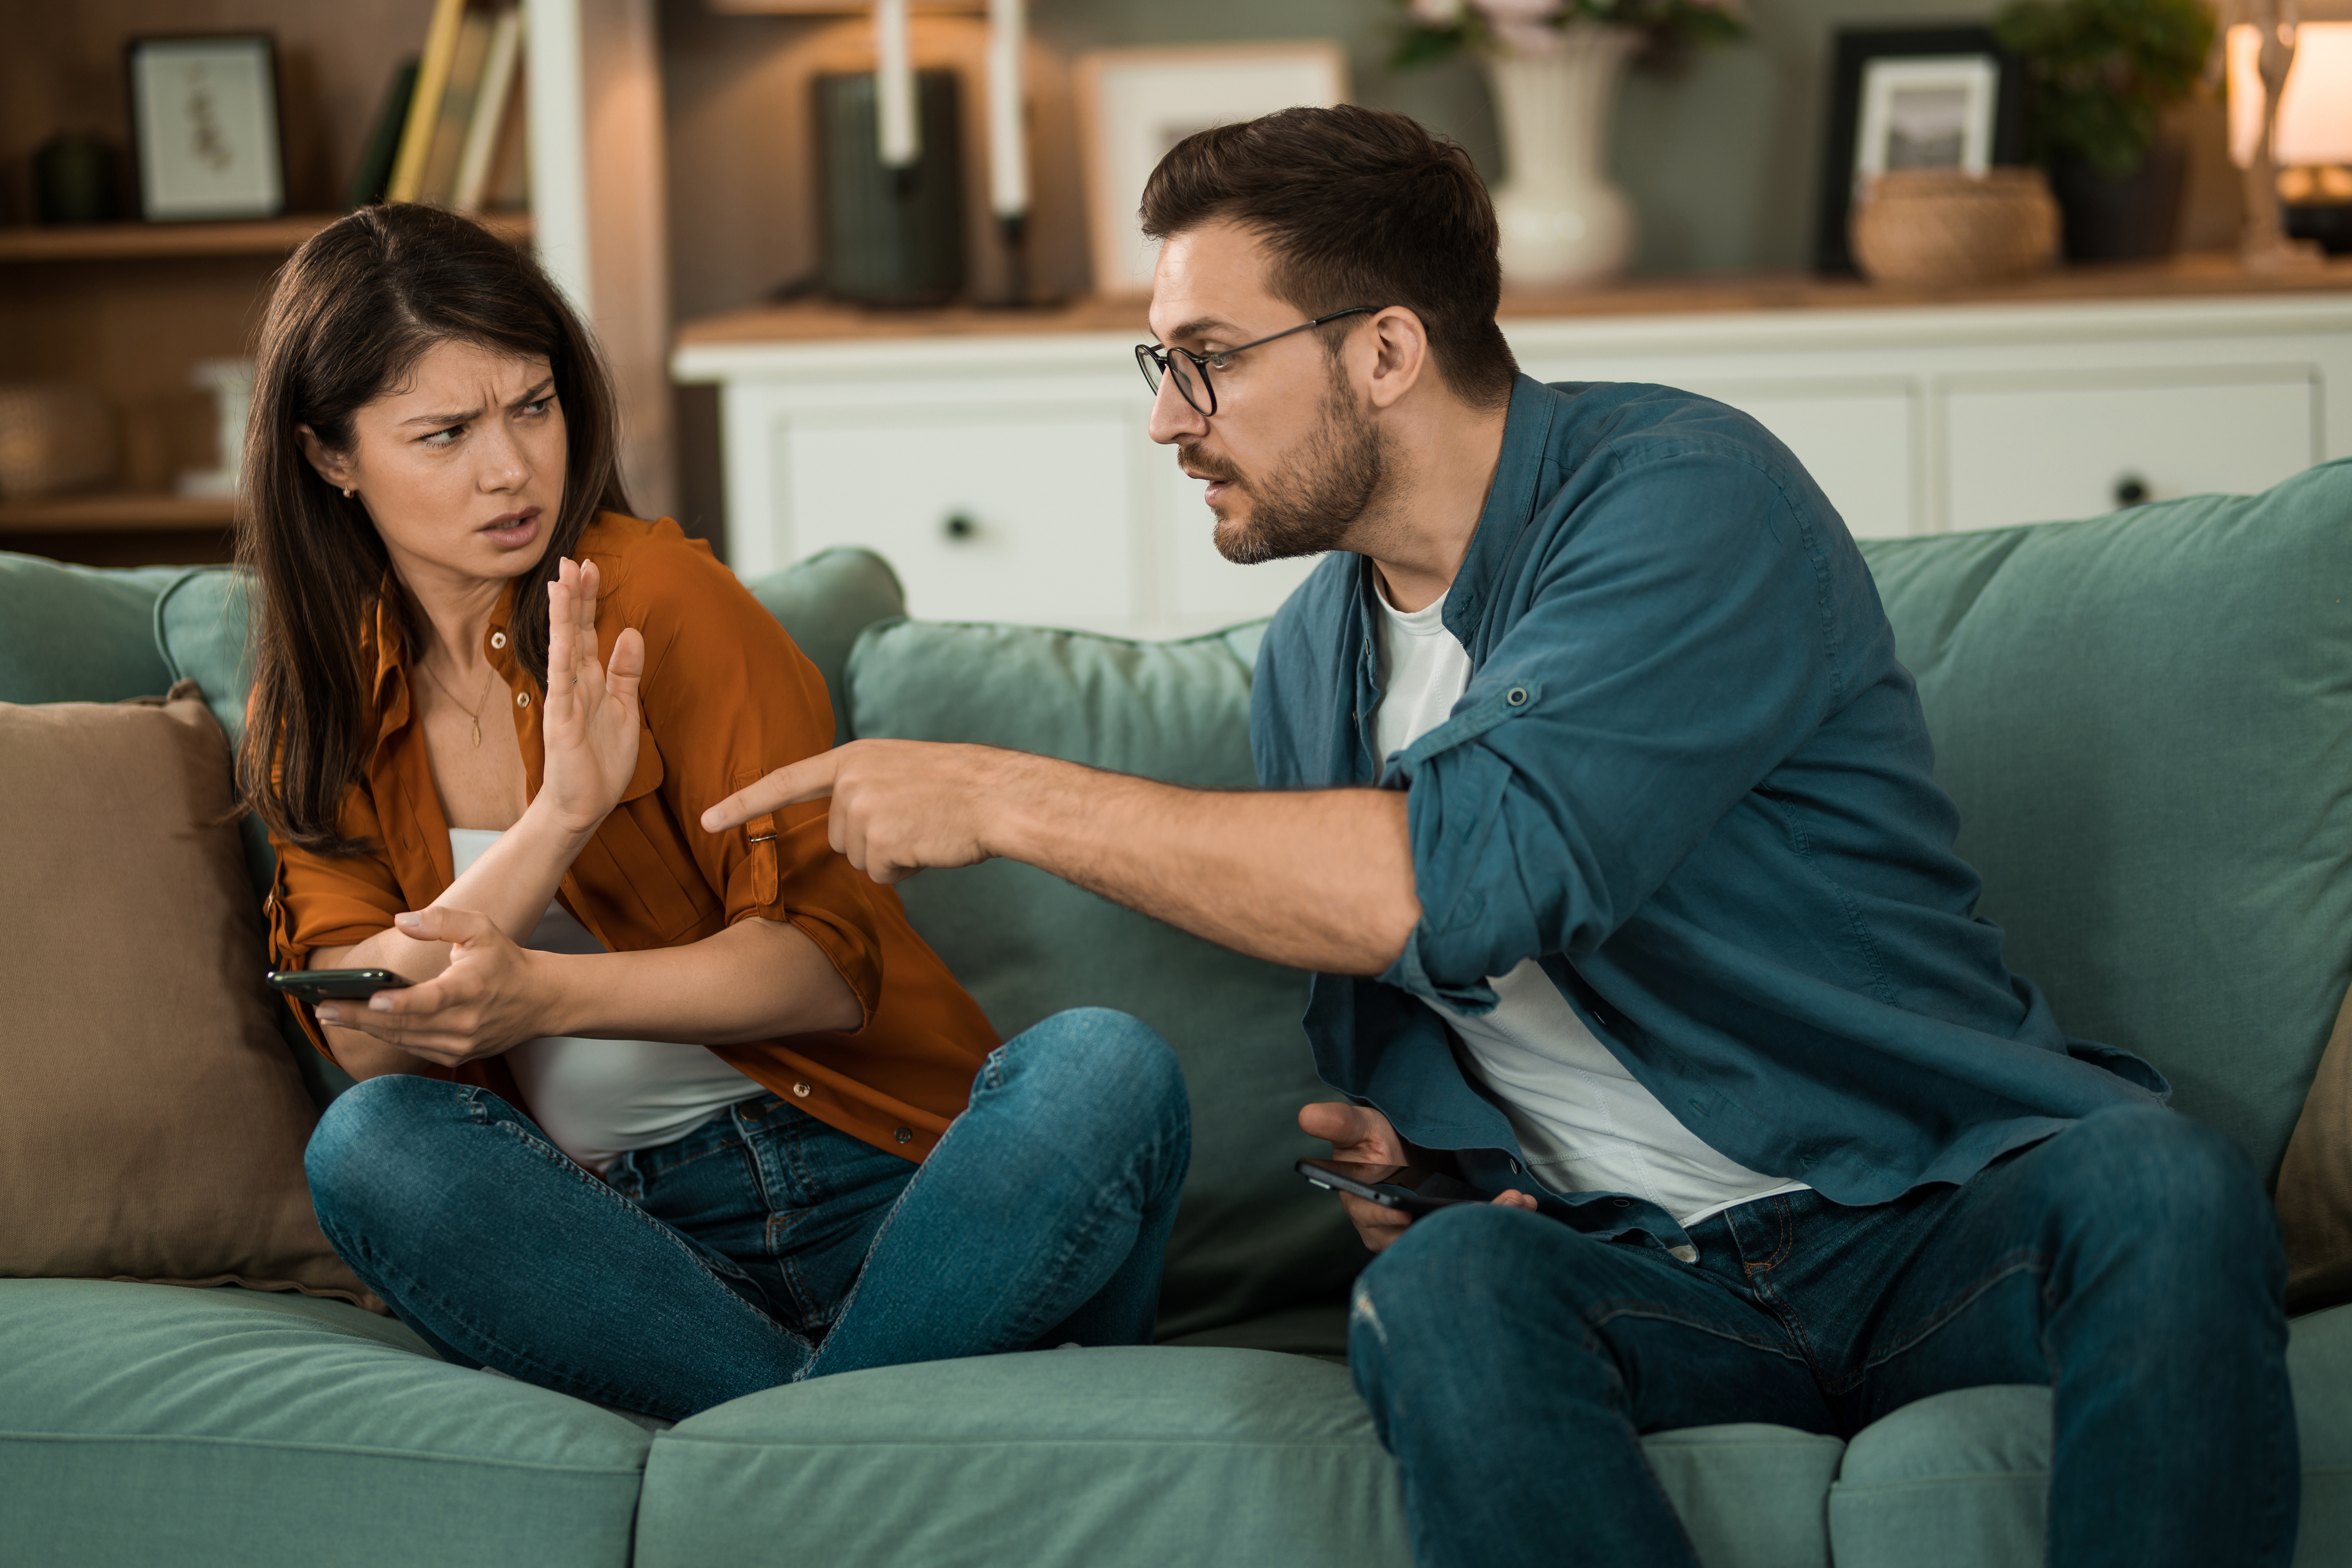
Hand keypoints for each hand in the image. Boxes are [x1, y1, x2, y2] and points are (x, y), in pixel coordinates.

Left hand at [315, 907, 552, 1067]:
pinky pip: (413, 1048)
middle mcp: (465, 1023)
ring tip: (333, 1014)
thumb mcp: (481, 928)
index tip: (368, 998)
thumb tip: (402, 921)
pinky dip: (388, 1036)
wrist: (540, 1000)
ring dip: (367, 1028)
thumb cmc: (506, 961)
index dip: (397, 1003)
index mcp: (470, 989)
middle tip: (322, 1008)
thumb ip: (441, 920)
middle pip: (404, 1024)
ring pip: (404, 1039)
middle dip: (360, 1017)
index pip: (429, 1001)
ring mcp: (461, 1044)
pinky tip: (366, 1024)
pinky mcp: (457, 1055)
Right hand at [538, 556, 644, 834]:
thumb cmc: (602, 761)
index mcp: (591, 680)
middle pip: (574, 631)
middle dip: (575, 595)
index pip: (588, 631)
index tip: (592, 566)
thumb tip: (630, 631)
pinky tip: (563, 633)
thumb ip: (625, 671)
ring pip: (563, 648)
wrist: (584, 805)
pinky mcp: (561, 721)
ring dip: (563, 615)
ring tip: (561, 580)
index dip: (590, 599)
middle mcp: (574, 684)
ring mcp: (565, 700)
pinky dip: (562, 656)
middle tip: (574, 558)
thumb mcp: (625, 708)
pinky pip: (561, 683)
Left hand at [700, 739, 1021, 884]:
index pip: (784, 782)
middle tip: (917, 819)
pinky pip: (881, 875)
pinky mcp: (881, 841)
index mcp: (853, 758)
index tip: (706, 820)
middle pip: (838, 837)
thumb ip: (863, 786)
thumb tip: (844, 831)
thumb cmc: (960, 786)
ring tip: (928, 829)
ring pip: (860, 859)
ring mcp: (863, 810)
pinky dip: (907, 870)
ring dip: (892, 855)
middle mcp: (850, 781)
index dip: (743, 803)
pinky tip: (931, 845)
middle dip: (874, 840)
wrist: (999, 794)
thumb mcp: (901, 768)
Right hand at [1298, 1101, 1538, 1252]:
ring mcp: (1417, 1238)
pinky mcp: (1443, 1238)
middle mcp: (1386, 1230)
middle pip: (1419, 1236)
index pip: (1375, 1218)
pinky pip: (1468, 1241)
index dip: (1391, 1217)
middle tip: (1498, 1204)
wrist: (1408, 1148)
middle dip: (1457, 1221)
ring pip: (1448, 1241)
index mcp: (1361, 1203)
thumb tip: (1306, 1115)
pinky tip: (1521, 1206)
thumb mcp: (1360, 1125)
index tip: (1407, 1210)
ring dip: (1488, 1223)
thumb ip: (1339, 1122)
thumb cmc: (1377, 1138)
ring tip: (1518, 1203)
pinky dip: (1498, 1223)